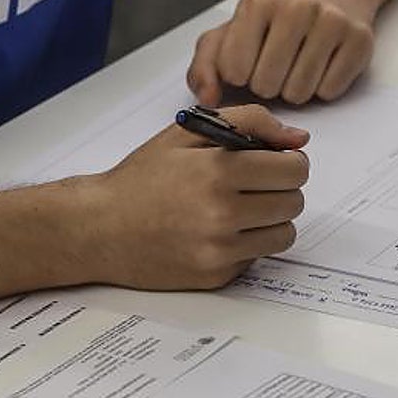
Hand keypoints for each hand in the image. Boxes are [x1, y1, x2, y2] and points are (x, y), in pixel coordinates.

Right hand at [82, 105, 309, 289]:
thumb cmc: (142, 178)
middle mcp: (222, 213)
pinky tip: (218, 232)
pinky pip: (257, 258)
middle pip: (294, 202)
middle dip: (280, 190)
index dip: (289, 162)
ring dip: (271, 220)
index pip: (295, 170)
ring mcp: (220, 250)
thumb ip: (249, 122)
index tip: (274, 163)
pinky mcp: (216, 276)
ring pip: (284, 234)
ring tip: (240, 209)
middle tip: (253, 185)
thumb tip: (298, 139)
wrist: (99, 228)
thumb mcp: (188, 132)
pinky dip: (247, 244)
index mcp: (218, 171)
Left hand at [187, 0, 374, 106]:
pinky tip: (321, 66)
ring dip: (294, 90)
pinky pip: (329, 91)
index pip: (233, 71)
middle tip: (276, 67)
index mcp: (258, 2)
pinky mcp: (359, 40)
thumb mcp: (228, 39)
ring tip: (297, 67)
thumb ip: (204, 68)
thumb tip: (208, 98)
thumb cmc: (273, 27)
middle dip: (268, 86)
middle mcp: (296, 5)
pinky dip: (322, 88)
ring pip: (299, 93)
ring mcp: (332, 20)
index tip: (249, 62)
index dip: (240, 77)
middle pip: (267, 85)